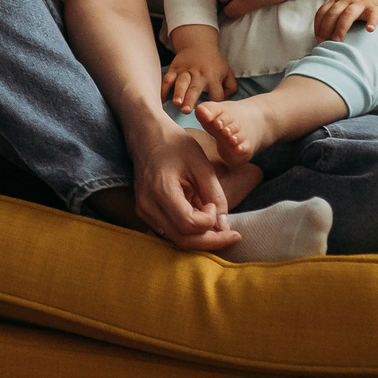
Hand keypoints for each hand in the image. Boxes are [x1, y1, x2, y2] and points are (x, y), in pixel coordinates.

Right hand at [128, 118, 241, 250]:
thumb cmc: (175, 145)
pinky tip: (203, 223)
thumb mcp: (201, 164)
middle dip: (211, 241)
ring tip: (220, 228)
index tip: (214, 203)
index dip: (208, 221)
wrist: (146, 136)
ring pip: (176, 240)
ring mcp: (144, 212)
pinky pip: (170, 232)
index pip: (188, 224)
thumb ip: (215, 195)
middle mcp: (147, 206)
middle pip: (182, 240)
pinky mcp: (146, 214)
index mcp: (160, 190)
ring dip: (201, 239)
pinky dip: (190, 233)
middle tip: (233, 235)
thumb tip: (224, 225)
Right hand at [159, 36, 235, 112]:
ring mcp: (185, 71)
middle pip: (195, 88)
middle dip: (190, 99)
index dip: (214, 105)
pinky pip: (167, 79)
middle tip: (186, 111)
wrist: (198, 44)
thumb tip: (223, 102)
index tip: (210, 113)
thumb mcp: (228, 73)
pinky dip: (163, 89)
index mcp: (213, 77)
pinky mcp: (174, 69)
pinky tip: (161, 100)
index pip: (215, 95)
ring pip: (181, 82)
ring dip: (178, 92)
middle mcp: (199, 74)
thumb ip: (231, 89)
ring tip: (176, 103)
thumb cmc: (214, 64)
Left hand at [314, 0, 377, 40]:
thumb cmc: (359, 11)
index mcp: (337, 1)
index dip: (318, 26)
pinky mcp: (376, 7)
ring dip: (341, 27)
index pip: (322, 12)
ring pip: (349, 13)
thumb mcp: (344, 10)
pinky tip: (370, 30)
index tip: (318, 40)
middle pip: (333, 13)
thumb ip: (334, 20)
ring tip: (338, 41)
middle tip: (325, 43)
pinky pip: (373, 14)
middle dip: (326, 29)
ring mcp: (361, 2)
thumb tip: (321, 41)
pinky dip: (371, 22)